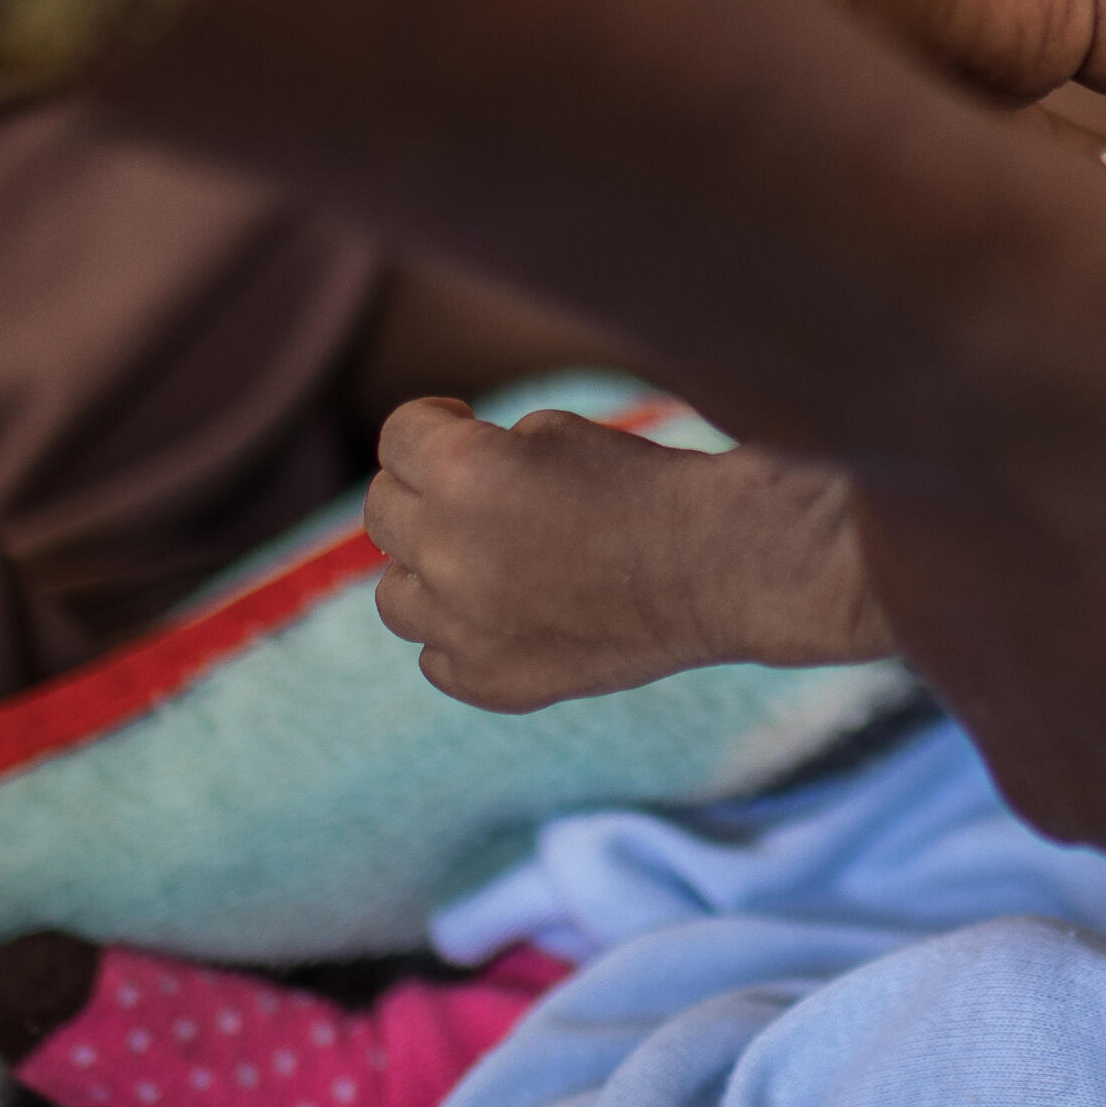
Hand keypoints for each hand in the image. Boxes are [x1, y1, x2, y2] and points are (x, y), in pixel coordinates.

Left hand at [367, 400, 886, 708]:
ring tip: (489, 561)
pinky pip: (435, 657)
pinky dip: (461, 635)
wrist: (722, 567)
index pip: (396, 438)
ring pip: (396, 596)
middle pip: (383, 514)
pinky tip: (510, 614)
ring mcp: (463, 626)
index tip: (462, 424)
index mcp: (462, 473)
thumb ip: (481, 453)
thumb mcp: (556, 433)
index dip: (433, 424)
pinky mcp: (491, 682)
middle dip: (425, 493)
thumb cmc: (649, 486)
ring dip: (430, 571)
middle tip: (480, 494)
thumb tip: (441, 480)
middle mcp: (447, 550)